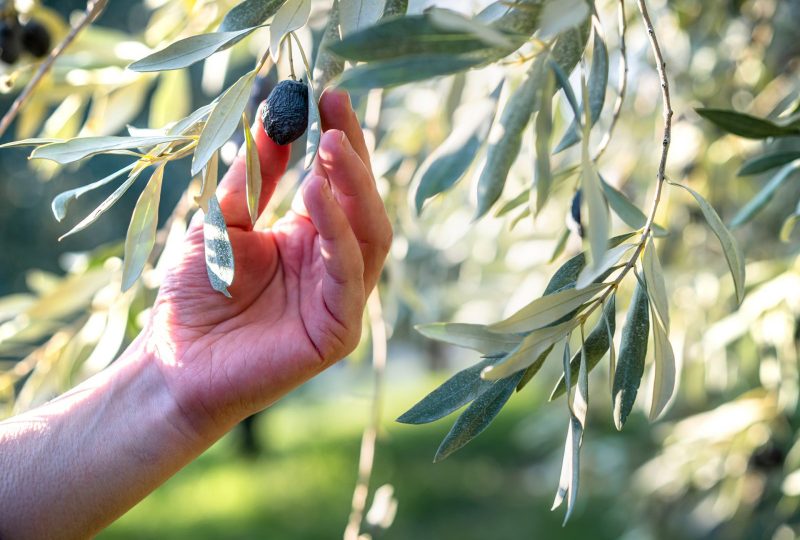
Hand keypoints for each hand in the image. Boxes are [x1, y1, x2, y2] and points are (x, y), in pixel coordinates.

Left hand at [147, 90, 391, 438]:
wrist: (174, 363)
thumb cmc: (194, 295)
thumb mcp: (222, 221)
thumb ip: (254, 179)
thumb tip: (274, 119)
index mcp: (311, 240)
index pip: (340, 185)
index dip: (340, 140)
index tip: (327, 94)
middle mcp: (333, 265)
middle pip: (364, 204)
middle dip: (353, 155)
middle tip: (336, 109)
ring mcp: (341, 298)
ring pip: (370, 235)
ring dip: (353, 187)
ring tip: (331, 144)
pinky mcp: (338, 329)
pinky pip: (350, 273)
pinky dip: (338, 231)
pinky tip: (317, 192)